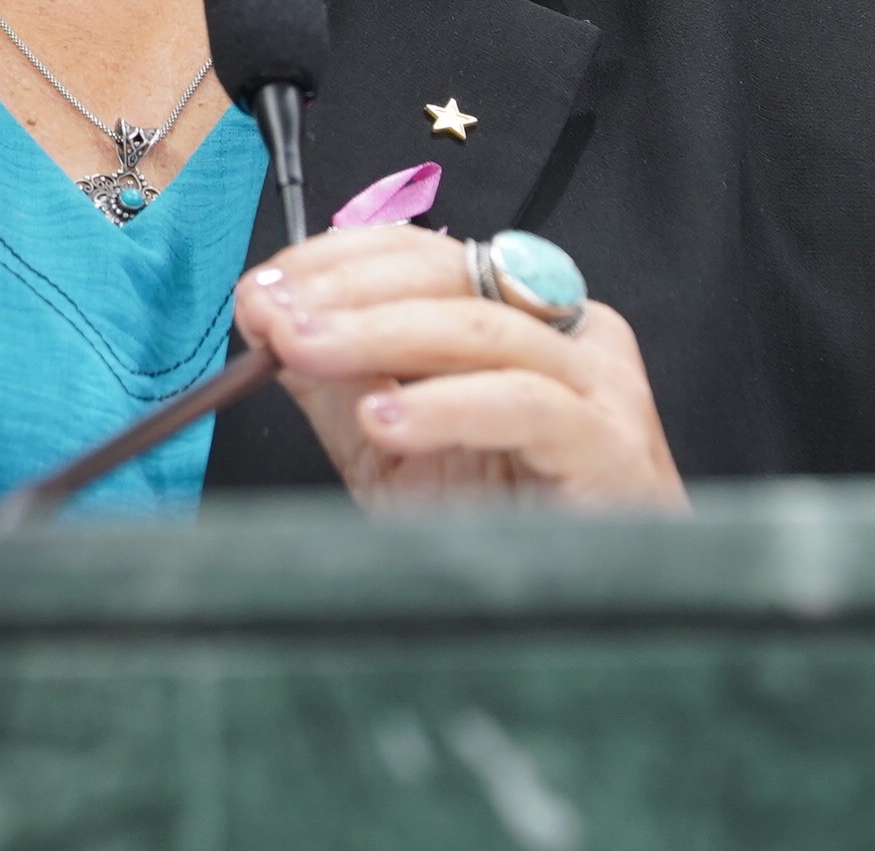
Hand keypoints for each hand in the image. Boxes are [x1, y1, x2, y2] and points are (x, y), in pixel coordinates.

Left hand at [228, 224, 684, 509]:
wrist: (585, 619)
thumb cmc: (499, 532)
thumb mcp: (393, 450)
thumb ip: (339, 381)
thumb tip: (267, 319)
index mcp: (519, 315)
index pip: (422, 254)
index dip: (337, 259)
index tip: (263, 288)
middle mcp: (566, 332)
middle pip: (447, 276)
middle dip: (344, 289)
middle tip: (270, 315)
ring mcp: (598, 383)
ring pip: (479, 329)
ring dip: (377, 332)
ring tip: (303, 349)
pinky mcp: (611, 444)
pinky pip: (524, 405)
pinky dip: (447, 406)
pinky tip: (384, 419)